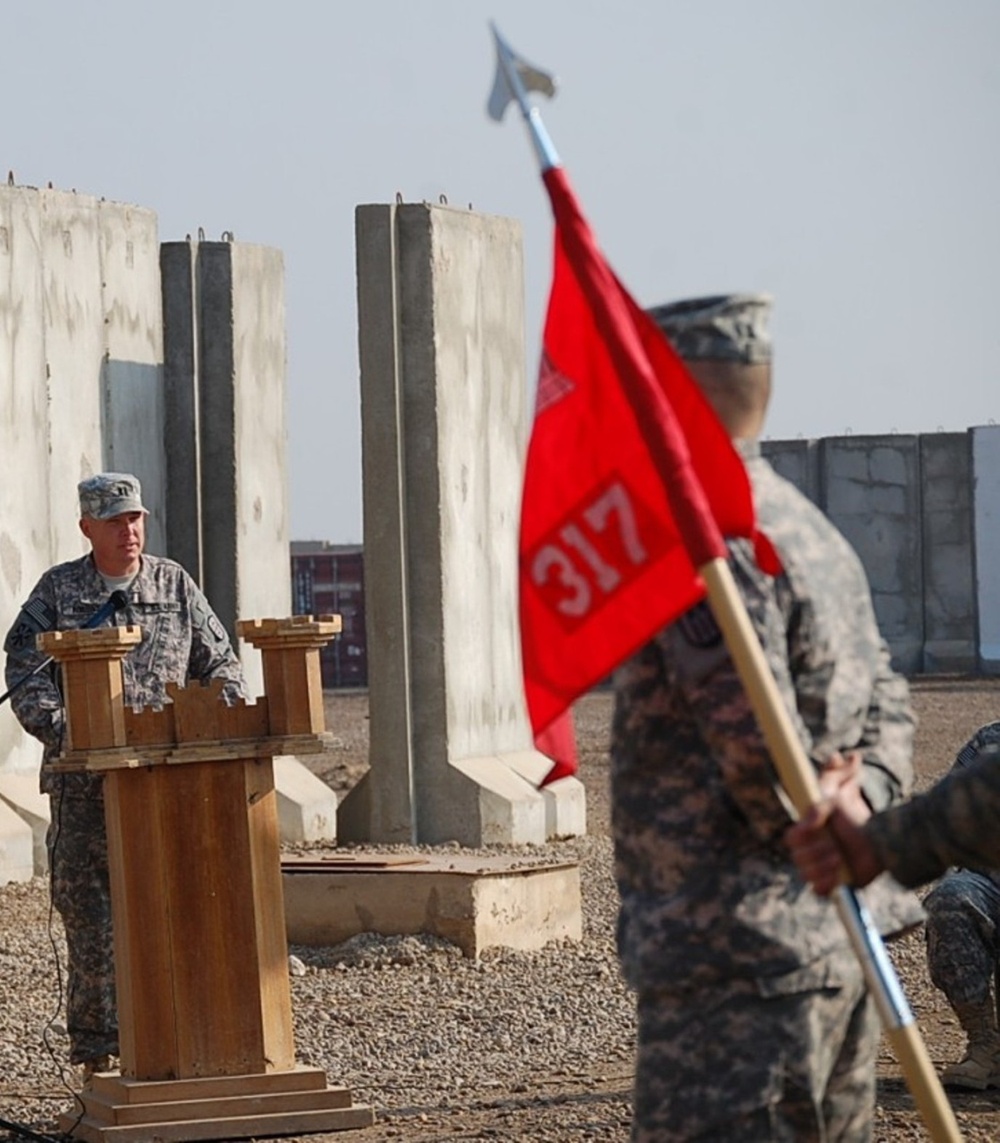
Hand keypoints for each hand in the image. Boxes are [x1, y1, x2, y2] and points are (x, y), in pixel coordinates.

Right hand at [786, 752, 881, 894]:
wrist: (878, 842)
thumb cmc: (856, 816)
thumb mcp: (845, 792)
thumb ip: (839, 775)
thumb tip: (842, 755)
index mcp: (806, 832)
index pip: (792, 838)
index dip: (802, 836)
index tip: (816, 829)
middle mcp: (808, 852)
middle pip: (799, 857)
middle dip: (818, 852)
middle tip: (835, 847)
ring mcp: (818, 869)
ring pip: (808, 873)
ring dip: (824, 866)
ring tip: (840, 859)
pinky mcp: (831, 887)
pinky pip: (819, 890)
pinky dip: (826, 885)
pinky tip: (837, 875)